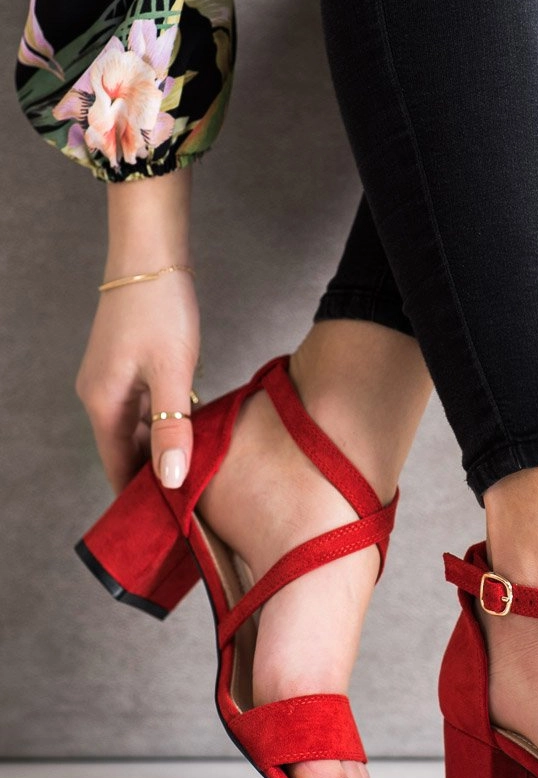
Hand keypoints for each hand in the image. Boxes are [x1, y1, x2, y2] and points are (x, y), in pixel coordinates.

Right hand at [76, 270, 200, 493]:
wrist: (151, 253)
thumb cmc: (160, 309)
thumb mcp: (172, 373)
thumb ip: (171, 429)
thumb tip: (170, 480)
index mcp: (103, 403)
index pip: (117, 467)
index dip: (140, 496)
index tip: (167, 523)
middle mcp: (100, 395)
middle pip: (126, 450)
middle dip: (154, 476)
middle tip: (191, 504)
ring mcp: (113, 378)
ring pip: (138, 428)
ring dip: (163, 448)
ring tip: (197, 473)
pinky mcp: (129, 363)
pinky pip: (145, 406)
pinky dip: (165, 422)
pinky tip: (192, 430)